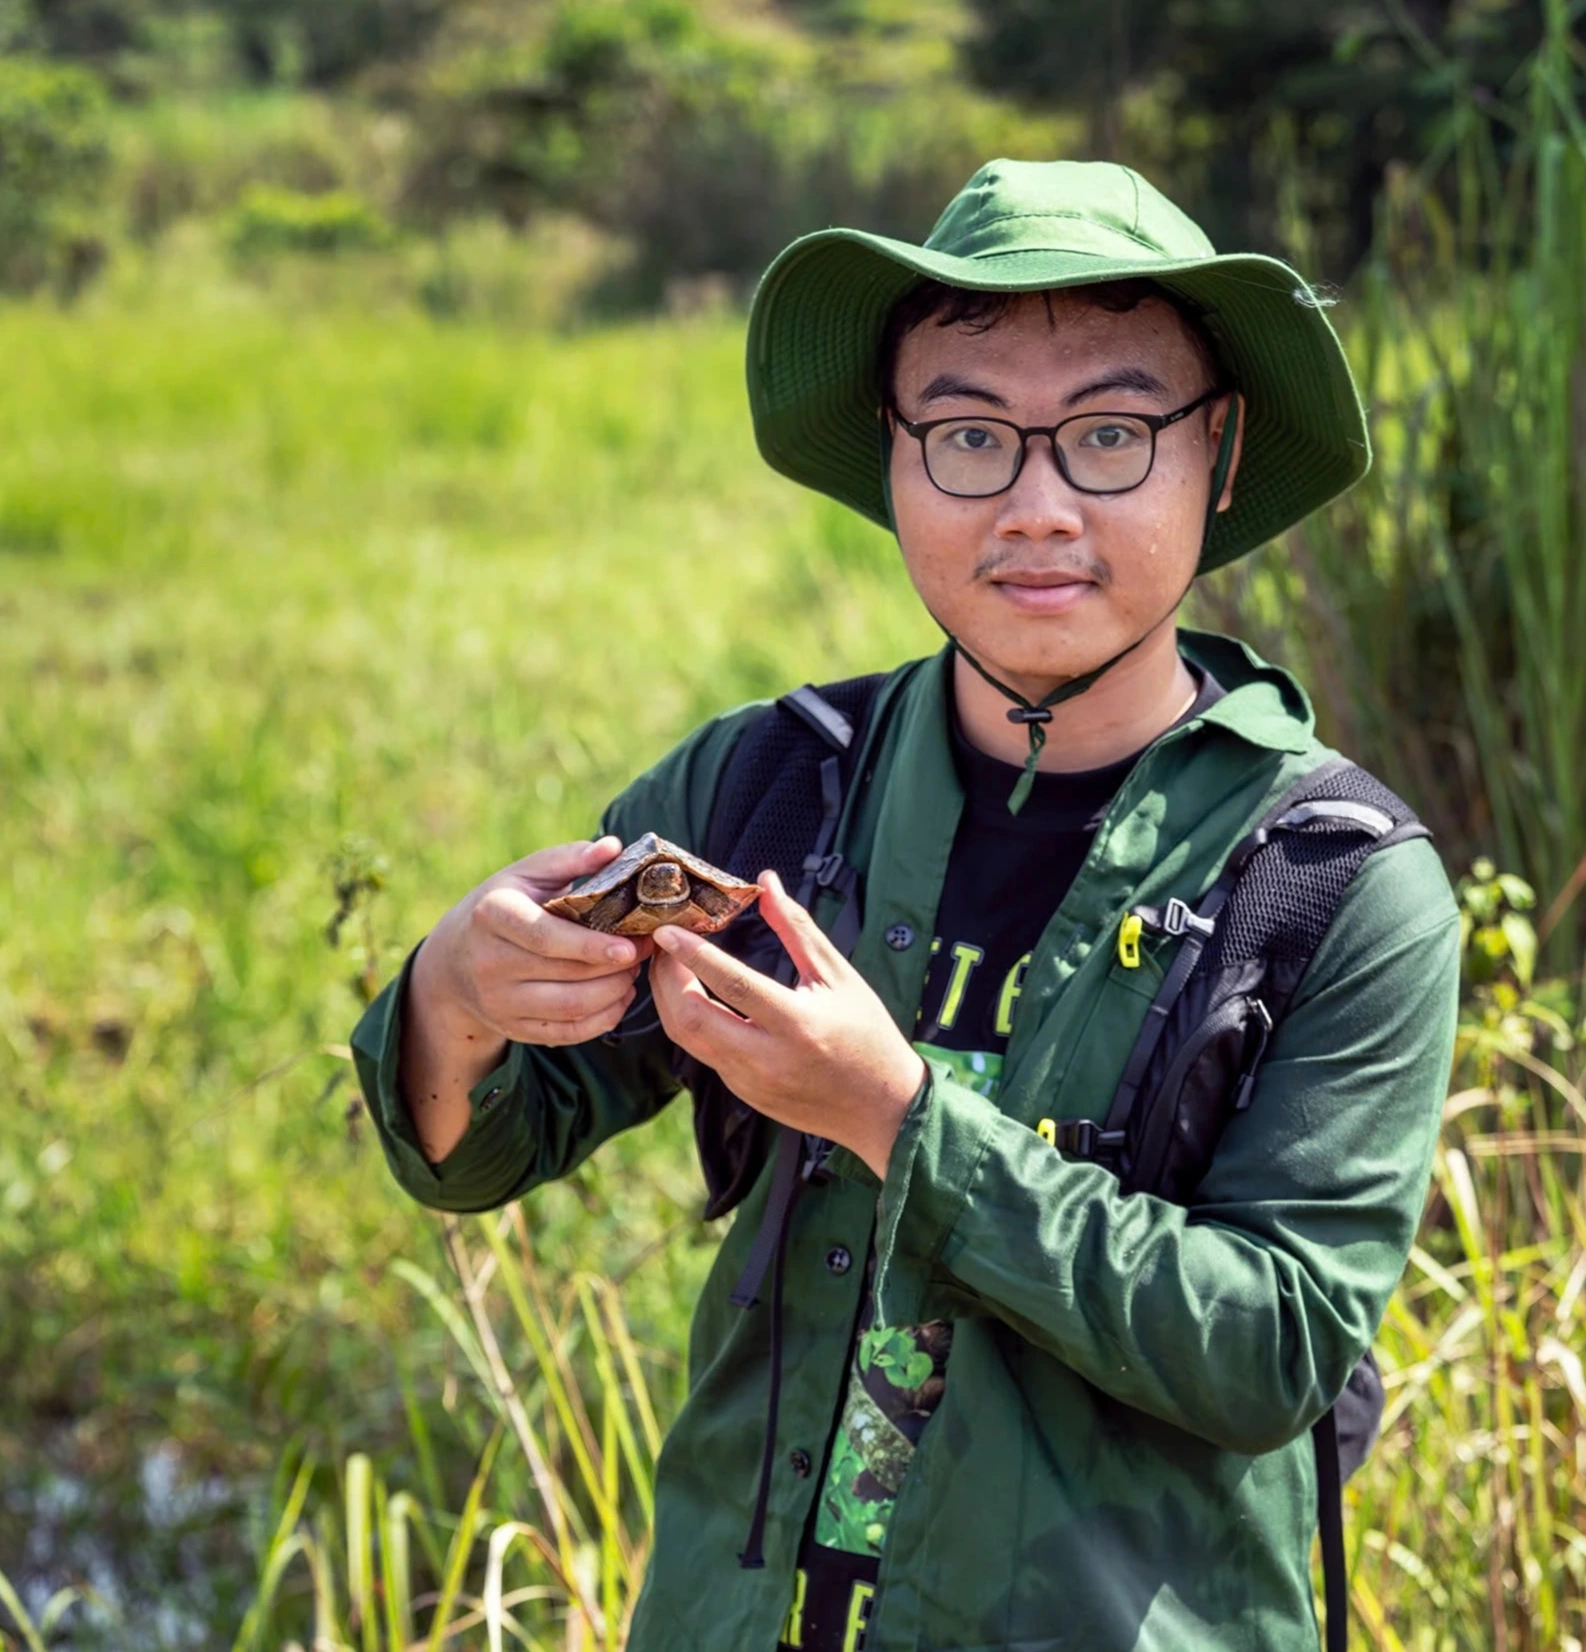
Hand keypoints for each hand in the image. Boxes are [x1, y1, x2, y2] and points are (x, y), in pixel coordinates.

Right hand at [412, 835, 653, 1049]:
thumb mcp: (526, 874)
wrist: (452, 960)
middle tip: (645, 949)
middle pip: (566, 974)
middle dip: (614, 966)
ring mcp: (498, 1000)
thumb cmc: (502, 905)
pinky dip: (602, 1019)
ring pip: (570, 1007)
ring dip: (613, 992)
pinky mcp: (512, 1028)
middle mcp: (490, 962)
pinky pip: (566, 1033)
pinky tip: (620, 998)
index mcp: (493, 915)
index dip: (590, 945)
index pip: (545, 936)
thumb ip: (570, 858)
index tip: (629, 946)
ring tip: (633, 971)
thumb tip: (613, 848)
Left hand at [648, 870, 925, 1179]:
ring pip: (687, 1039)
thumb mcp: (838, 975)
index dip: (693, 955)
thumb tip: (766, 883)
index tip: (668, 930)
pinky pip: (704, 1053)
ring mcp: (750, 1081)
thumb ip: (797, 928)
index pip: (732, 985)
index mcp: (796, 1024)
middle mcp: (766, 1058)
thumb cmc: (866, 1034)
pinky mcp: (743, 1093)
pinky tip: (692, 997)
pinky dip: (691, 1021)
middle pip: (691, 1019)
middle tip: (662, 945)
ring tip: (669, 965)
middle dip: (666, 978)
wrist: (882, 1108)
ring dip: (669, 1000)